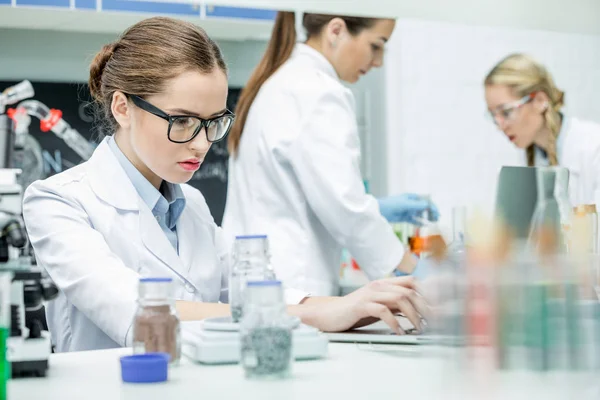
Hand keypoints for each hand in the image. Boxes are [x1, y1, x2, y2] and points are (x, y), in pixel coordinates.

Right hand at [300, 277, 428, 334]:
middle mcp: (378, 285)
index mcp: (384, 283)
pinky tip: (399, 332)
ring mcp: (370, 294)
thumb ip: (395, 304)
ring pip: (400, 298)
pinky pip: (384, 311)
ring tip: (419, 328)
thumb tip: (419, 311)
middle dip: (425, 306)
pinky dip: (395, 323)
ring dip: (413, 315)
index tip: (438, 308)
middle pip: (409, 290)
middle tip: (433, 322)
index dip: (427, 293)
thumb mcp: (379, 305)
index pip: (412, 281)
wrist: (328, 314)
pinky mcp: (361, 305)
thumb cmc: (354, 312)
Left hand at [377, 193, 439, 223]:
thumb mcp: (405, 204)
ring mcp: (407, 210)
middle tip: (437, 219)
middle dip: (431, 212)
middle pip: (424, 207)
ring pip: (420, 214)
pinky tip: (425, 225)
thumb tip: (428, 205)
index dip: (432, 206)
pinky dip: (419, 222)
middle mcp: (410, 203)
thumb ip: (417, 205)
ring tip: (433, 222)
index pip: (425, 200)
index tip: (436, 213)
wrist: (379, 211)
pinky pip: (414, 220)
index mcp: (411, 197)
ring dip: (427, 217)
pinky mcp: (404, 217)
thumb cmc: (391, 204)